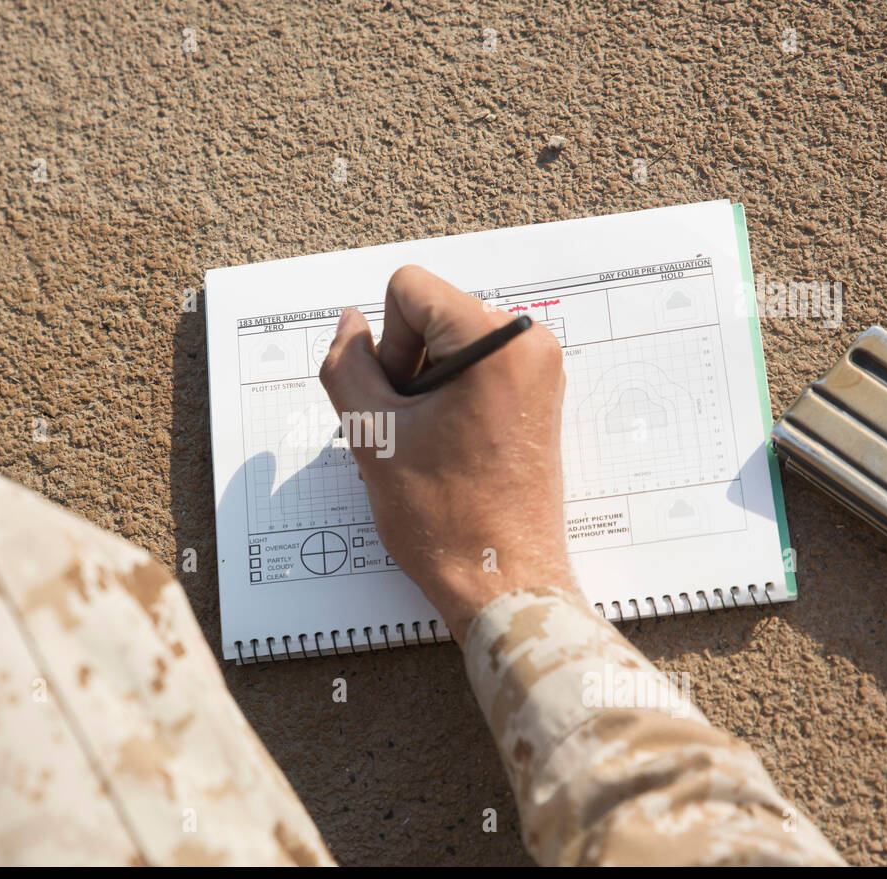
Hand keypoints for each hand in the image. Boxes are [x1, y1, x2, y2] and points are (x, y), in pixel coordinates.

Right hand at [318, 265, 574, 642]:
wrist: (502, 579)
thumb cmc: (446, 518)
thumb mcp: (372, 434)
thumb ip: (346, 365)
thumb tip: (350, 323)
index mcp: (498, 341)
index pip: (410, 290)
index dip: (386, 345)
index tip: (401, 403)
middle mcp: (531, 343)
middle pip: (432, 314)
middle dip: (407, 365)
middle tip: (412, 430)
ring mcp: (539, 370)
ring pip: (449, 343)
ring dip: (424, 386)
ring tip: (431, 443)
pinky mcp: (538, 395)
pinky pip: (475, 367)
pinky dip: (449, 397)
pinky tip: (448, 446)